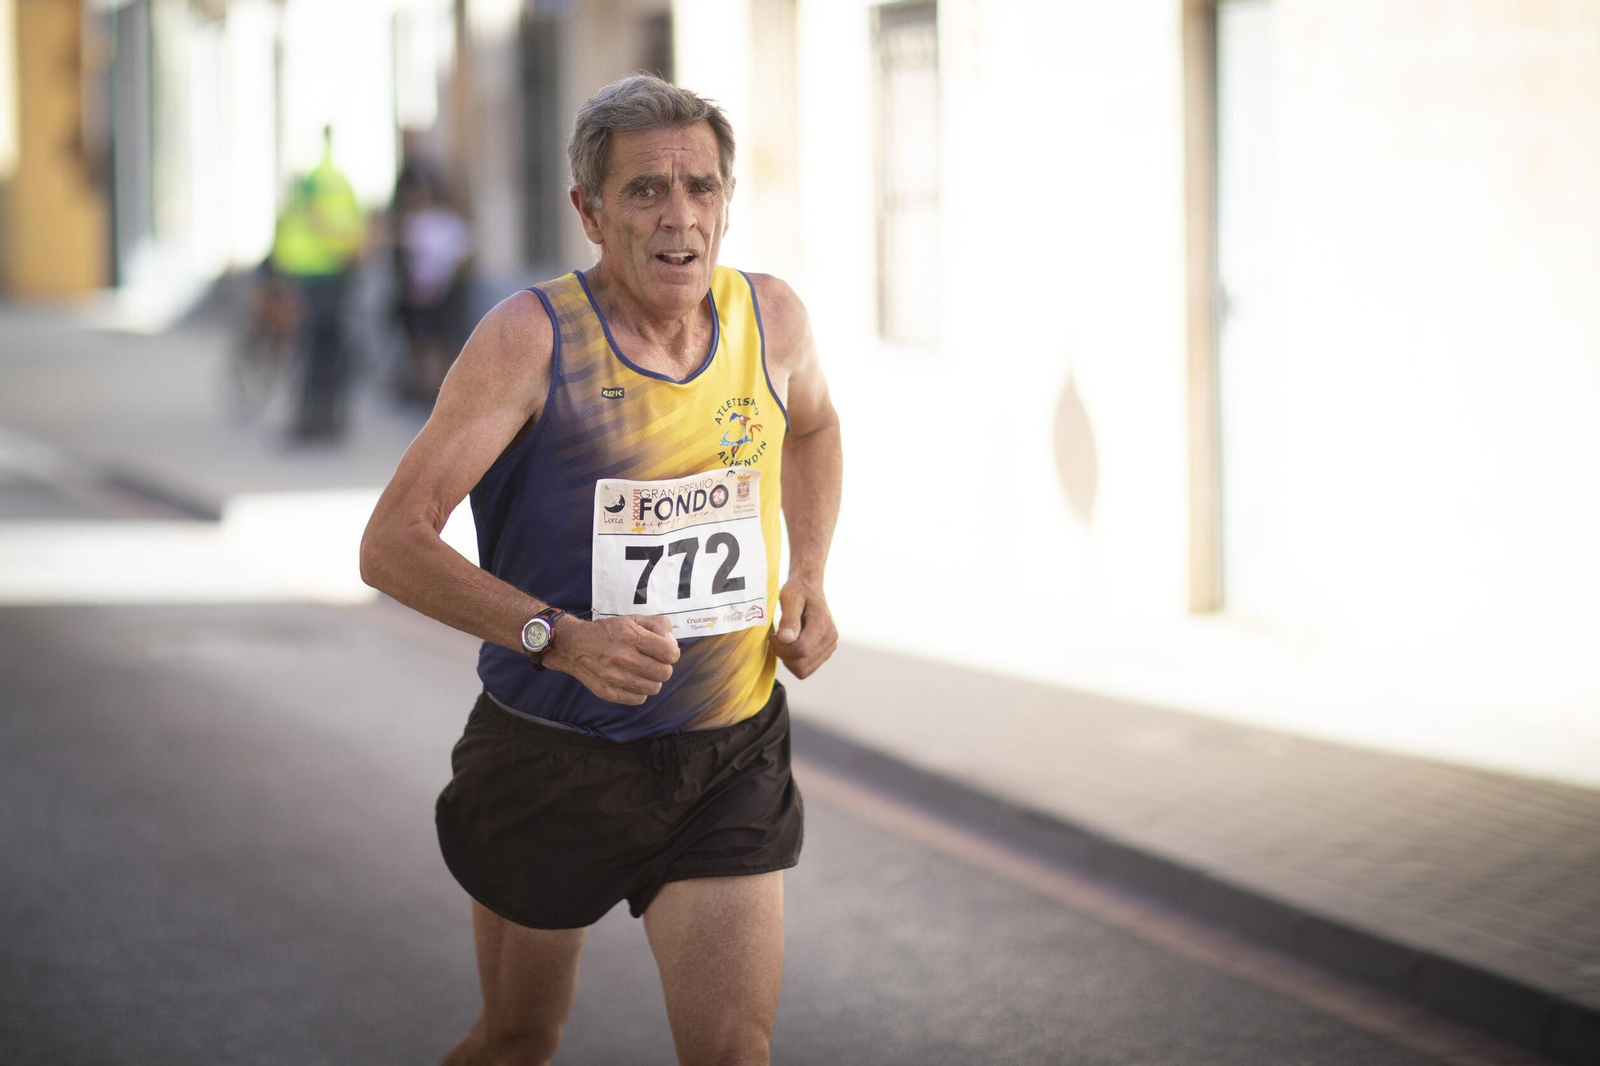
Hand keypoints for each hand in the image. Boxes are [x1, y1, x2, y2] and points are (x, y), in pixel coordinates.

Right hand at [545, 614, 678, 704]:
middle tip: (654, 662)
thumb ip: (657, 625)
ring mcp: (614, 677)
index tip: (665, 651)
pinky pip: (639, 699)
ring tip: (643, 672)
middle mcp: (622, 657)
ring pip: (654, 688)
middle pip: (664, 673)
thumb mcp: (632, 619)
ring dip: (652, 680)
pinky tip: (632, 680)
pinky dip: (639, 692)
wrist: (572, 645)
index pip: (669, 653)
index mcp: (631, 636)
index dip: (672, 652)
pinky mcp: (607, 692)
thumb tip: (672, 642)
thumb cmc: (606, 631)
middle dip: (663, 667)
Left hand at [770, 578, 836, 678]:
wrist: (809, 588)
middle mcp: (830, 638)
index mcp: (823, 624)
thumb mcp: (790, 598)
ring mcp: (830, 647)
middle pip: (801, 664)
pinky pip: (806, 668)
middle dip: (784, 655)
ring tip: (786, 640)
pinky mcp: (825, 652)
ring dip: (789, 659)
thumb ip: (789, 619)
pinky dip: (795, 660)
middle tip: (778, 638)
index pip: (801, 650)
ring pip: (803, 670)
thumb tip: (786, 640)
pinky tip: (792, 644)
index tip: (773, 636)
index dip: (781, 648)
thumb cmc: (798, 591)